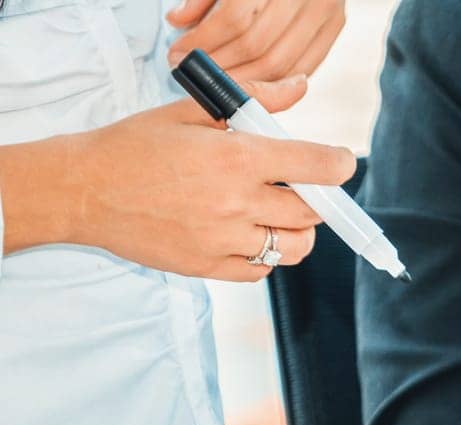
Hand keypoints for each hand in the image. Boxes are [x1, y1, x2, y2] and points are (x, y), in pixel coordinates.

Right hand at [1, 77, 356, 280]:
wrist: (84, 189)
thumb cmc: (137, 145)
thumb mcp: (191, 111)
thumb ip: (253, 100)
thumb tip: (300, 86)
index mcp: (234, 158)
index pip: (314, 167)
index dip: (338, 165)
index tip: (342, 164)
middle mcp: (235, 202)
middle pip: (311, 213)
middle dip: (315, 200)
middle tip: (300, 189)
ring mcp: (223, 240)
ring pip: (294, 247)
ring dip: (297, 232)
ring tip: (278, 215)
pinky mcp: (209, 267)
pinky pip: (262, 270)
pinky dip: (266, 255)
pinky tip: (249, 234)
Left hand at [167, 0, 345, 81]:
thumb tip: (181, 22)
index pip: (235, 19)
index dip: (204, 41)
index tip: (181, 54)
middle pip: (258, 47)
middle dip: (222, 67)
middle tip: (198, 72)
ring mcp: (324, 9)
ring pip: (282, 63)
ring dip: (246, 80)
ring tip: (222, 80)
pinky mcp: (336, 23)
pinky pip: (307, 65)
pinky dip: (279, 79)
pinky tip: (256, 79)